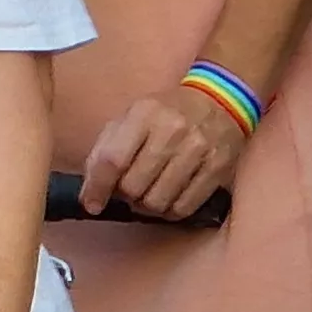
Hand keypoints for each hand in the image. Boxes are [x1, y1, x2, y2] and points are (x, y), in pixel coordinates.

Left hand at [79, 80, 248, 221]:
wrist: (220, 99)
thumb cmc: (166, 112)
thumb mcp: (131, 116)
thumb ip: (106, 147)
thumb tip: (91, 189)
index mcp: (144, 113)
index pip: (113, 158)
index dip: (97, 187)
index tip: (91, 203)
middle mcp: (172, 130)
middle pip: (134, 186)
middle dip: (125, 195)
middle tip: (129, 190)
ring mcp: (198, 150)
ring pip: (158, 201)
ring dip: (147, 206)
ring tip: (148, 195)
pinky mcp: (218, 168)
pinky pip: (185, 207)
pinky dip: (171, 211)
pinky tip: (169, 200)